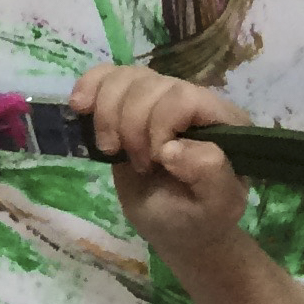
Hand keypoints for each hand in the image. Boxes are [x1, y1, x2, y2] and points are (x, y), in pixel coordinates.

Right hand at [74, 62, 249, 258]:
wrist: (174, 227)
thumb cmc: (198, 218)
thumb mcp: (216, 207)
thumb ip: (211, 175)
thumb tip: (173, 148)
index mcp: (224, 121)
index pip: (184, 96)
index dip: (159, 123)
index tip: (156, 161)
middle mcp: (193, 101)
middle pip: (148, 83)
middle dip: (130, 125)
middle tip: (138, 165)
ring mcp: (160, 99)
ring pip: (125, 77)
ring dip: (107, 113)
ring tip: (112, 149)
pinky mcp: (130, 103)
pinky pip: (107, 75)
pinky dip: (89, 87)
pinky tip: (80, 108)